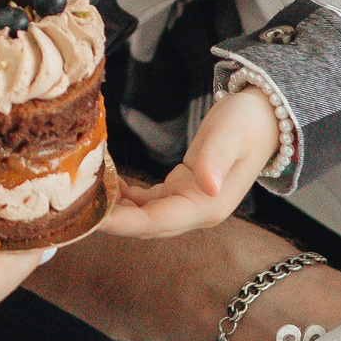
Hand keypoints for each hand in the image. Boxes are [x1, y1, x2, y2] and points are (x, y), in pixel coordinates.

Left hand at [94, 88, 277, 238]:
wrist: (265, 116)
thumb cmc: (248, 123)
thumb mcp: (230, 135)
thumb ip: (216, 159)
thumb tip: (208, 186)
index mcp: (208, 207)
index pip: (155, 222)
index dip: (122, 222)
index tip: (92, 218)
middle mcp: (198, 212)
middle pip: (146, 225)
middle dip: (112, 221)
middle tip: (75, 212)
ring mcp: (191, 203)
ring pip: (145, 216)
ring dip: (117, 210)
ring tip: (86, 198)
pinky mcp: (184, 189)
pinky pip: (150, 202)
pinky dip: (128, 197)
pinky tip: (110, 185)